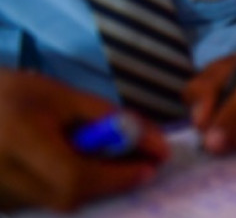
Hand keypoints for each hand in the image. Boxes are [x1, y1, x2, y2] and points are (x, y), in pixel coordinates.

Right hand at [0, 71, 167, 211]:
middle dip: (110, 181)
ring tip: (106, 159)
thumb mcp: (63, 96)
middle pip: (69, 196)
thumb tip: (157, 143)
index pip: (73, 175)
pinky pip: (45, 202)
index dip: (116, 176)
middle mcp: (3, 176)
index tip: (150, 166)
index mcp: (18, 140)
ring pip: (59, 202)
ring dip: (91, 184)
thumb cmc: (14, 94)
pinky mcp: (1, 205)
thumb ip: (109, 118)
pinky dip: (69, 187)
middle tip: (138, 163)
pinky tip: (76, 165)